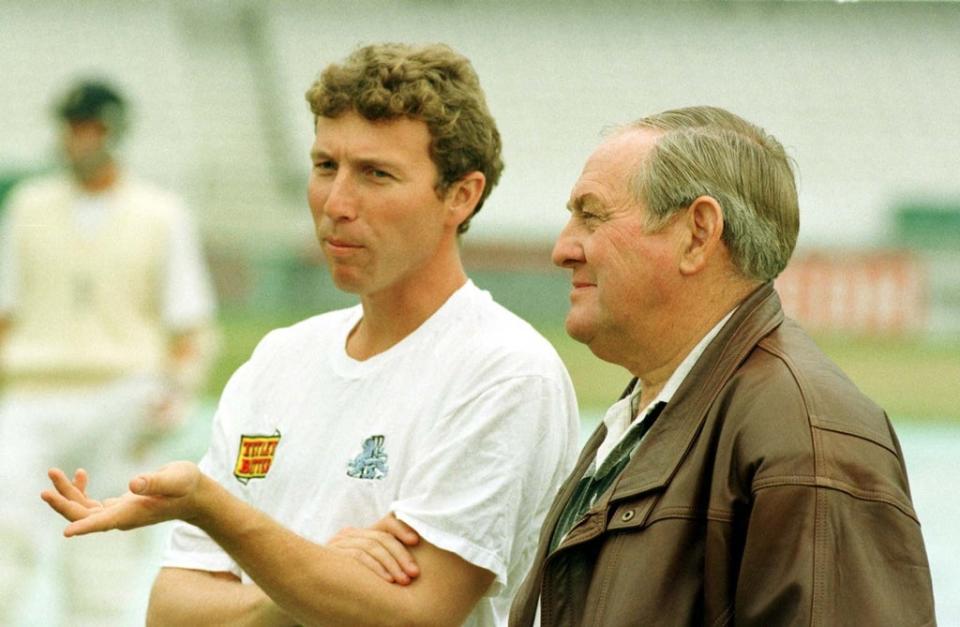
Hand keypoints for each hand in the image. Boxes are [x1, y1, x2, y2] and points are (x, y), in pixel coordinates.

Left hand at [41, 461, 204, 536]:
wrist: (194, 495)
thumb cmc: (187, 485)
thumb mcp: (176, 478)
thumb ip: (155, 481)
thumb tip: (133, 484)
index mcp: (133, 513)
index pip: (104, 522)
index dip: (85, 527)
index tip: (67, 533)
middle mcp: (121, 518)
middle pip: (84, 516)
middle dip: (63, 503)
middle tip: (45, 489)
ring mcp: (118, 514)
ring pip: (83, 510)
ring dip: (67, 494)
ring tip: (53, 472)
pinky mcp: (118, 507)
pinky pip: (90, 504)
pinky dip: (81, 490)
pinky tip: (81, 474)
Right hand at [327, 513, 420, 584]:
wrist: (308, 582)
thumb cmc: (342, 578)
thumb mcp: (362, 563)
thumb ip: (379, 556)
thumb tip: (410, 565)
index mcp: (359, 533)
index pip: (385, 523)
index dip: (402, 529)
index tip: (416, 541)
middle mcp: (349, 534)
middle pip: (382, 538)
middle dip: (401, 555)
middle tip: (414, 573)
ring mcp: (339, 543)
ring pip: (372, 546)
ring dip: (391, 565)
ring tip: (404, 580)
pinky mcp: (333, 554)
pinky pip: (359, 557)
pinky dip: (376, 568)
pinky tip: (387, 581)